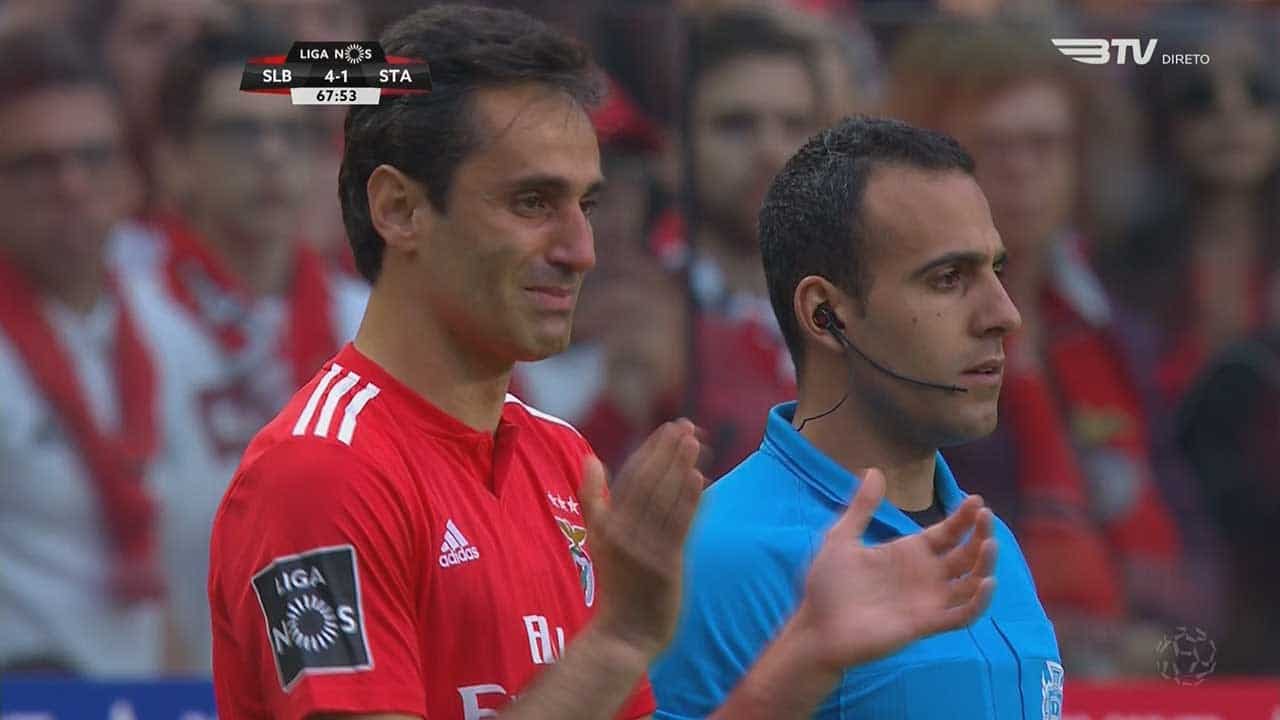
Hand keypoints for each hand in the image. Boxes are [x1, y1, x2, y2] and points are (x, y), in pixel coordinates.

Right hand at [580, 420, 706, 658]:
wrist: (624, 633)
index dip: (651, 450)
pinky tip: (701, 479)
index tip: (668, 428)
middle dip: (668, 452)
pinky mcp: (664, 567)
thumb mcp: (597, 538)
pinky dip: (690, 501)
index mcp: (607, 524)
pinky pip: (679, 527)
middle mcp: (623, 534)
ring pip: (665, 501)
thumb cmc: (616, 582)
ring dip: (682, 468)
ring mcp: (644, 550)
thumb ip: (593, 497)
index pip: (631, 477)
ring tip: (696, 443)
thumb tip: (591, 458)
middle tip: (687, 426)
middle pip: (649, 483)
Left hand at [791, 468, 996, 671]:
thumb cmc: (827, 585)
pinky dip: (979, 601)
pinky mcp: (926, 623)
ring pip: (971, 582)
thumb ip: (861, 507)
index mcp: (908, 553)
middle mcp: (924, 575)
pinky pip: (962, 615)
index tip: (976, 500)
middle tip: (985, 515)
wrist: (816, 626)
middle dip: (979, 534)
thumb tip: (874, 470)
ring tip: (990, 543)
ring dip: (985, 564)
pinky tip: (986, 581)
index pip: (947, 532)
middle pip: (965, 554)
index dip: (963, 518)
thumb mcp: (841, 538)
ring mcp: (928, 600)